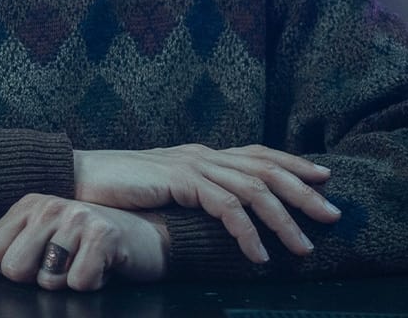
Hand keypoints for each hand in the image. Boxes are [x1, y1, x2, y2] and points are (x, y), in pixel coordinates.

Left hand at [0, 195, 167, 291]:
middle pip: (14, 269)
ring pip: (47, 279)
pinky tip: (103, 267)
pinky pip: (80, 282)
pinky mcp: (104, 235)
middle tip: (64, 264)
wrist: (146, 236)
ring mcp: (76, 217)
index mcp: (28, 205)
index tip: (41, 260)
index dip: (15, 270)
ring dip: (68, 282)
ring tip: (83, 263)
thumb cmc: (88, 242)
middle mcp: (49, 206)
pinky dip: (93, 284)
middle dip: (40, 278)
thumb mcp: (40, 241)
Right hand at [73, 145, 337, 262]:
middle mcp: (201, 154)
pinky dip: (247, 232)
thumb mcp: (160, 188)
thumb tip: (218, 211)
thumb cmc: (114, 189)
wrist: (75, 178)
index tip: (324, 177)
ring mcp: (191, 165)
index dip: (293, 163)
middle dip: (303, 192)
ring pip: (253, 190)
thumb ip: (190, 192)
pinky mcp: (179, 180)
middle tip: (333, 215)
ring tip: (303, 248)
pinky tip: (257, 255)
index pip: (256, 153)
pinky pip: (225, 207)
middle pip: (265, 168)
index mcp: (199, 154)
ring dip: (283, 221)